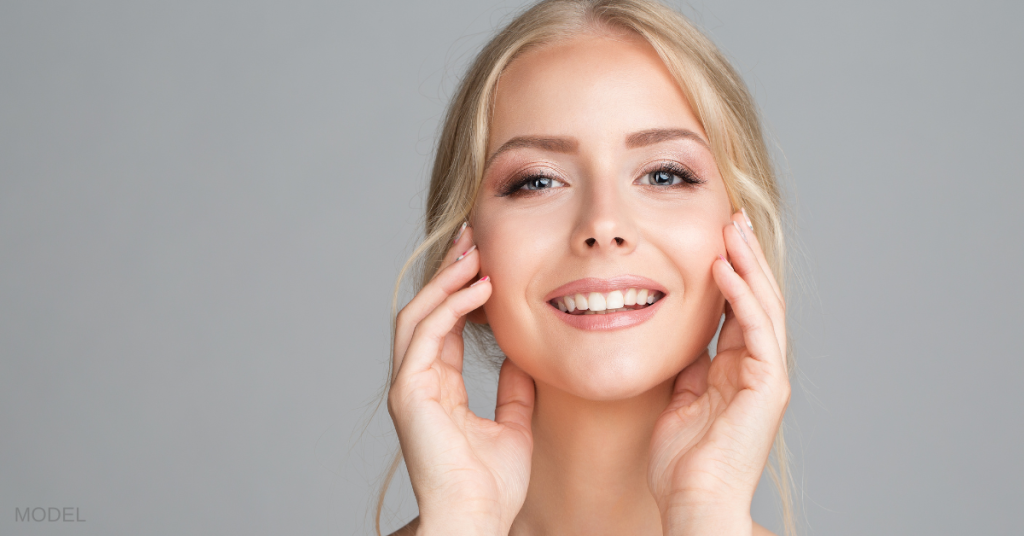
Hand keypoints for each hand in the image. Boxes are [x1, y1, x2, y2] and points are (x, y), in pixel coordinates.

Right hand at [388, 225, 535, 535]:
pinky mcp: (409, 391)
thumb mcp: (513, 426)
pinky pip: (426, 334)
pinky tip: (479, 287)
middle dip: (448, 273)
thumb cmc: (492, 487)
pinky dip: (451, 306)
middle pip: (426, 312)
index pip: (444, 327)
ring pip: (418, 314)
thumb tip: (522, 360)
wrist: (476, 520)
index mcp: (437, 389)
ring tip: (473, 250)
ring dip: (446, 279)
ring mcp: (409, 386)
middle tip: (473, 238)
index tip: (487, 263)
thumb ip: (514, 392)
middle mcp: (417, 382)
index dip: (463, 293)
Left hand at [648, 210, 789, 534]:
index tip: (713, 237)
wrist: (694, 500)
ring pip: (762, 306)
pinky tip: (724, 268)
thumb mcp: (679, 401)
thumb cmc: (681, 463)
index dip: (728, 272)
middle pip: (756, 299)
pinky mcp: (768, 385)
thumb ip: (687, 369)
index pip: (738, 309)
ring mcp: (767, 376)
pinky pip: (757, 330)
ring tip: (731, 227)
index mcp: (737, 370)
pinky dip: (741, 297)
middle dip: (744, 256)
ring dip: (747, 264)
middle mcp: (758, 368)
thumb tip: (681, 341)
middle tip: (729, 217)